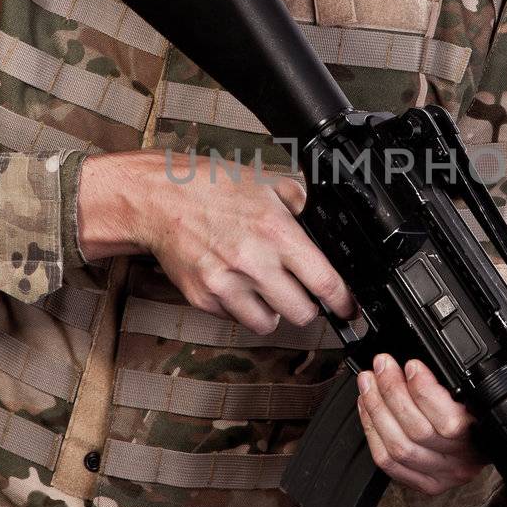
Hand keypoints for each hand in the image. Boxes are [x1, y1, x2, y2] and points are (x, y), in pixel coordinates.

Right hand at [76, 151, 356, 331]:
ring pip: (269, 324)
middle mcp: (254, 263)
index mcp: (277, 232)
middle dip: (308, 306)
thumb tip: (326, 218)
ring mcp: (226, 284)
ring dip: (274, 312)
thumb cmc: (210, 186)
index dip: (343, 301)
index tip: (347, 307)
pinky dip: (242, 308)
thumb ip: (301, 201)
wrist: (158, 198)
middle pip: (302, 313)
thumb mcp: (267, 181)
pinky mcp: (204, 298)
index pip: (325, 282)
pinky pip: (236, 319)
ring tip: (268, 291)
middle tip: (303, 294)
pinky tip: (238, 284)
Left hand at [357, 342, 506, 494]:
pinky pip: (386, 461)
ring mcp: (437, 475)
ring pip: (397, 447)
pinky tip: (367, 405)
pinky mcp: (419, 482)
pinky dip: (371, 430)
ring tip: (369, 380)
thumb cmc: (494, 420)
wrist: (486, 455)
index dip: (425, 393)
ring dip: (377, 409)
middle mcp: (460, 461)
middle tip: (383, 364)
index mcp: (483, 437)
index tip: (412, 364)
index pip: (450, 423)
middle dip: (392, 392)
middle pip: (417, 431)